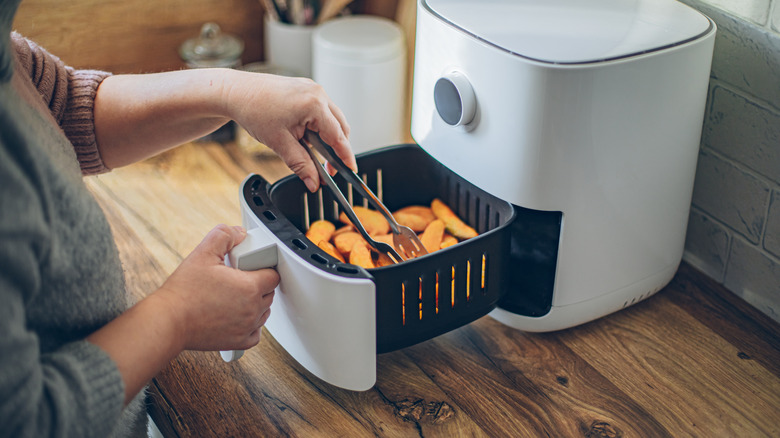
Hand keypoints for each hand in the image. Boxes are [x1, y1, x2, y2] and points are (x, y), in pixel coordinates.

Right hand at [154, 224, 277, 351]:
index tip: (250, 267)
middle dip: (258, 284)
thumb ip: (224, 236)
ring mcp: (247, 327)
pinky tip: (236, 315)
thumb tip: (239, 233)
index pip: (273, 275)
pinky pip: (256, 332)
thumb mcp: (203, 253)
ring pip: (264, 312)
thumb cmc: (184, 292)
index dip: (263, 268)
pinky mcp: (239, 342)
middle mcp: (253, 309)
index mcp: (250, 287)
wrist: (169, 321)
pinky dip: (250, 325)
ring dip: (255, 303)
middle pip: (269, 293)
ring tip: (233, 296)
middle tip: (237, 279)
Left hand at [221, 70, 356, 191]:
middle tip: (329, 168)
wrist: (235, 92)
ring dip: (329, 136)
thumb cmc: (253, 110)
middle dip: (338, 148)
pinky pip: (322, 110)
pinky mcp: (305, 88)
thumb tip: (314, 182)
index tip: (351, 170)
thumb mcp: (280, 143)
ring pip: (332, 117)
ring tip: (316, 153)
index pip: (338, 136)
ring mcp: (312, 88)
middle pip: (340, 126)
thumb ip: (301, 165)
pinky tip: (308, 137)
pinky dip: (319, 125)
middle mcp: (317, 93)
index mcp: (314, 104)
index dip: (346, 156)